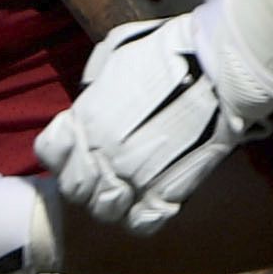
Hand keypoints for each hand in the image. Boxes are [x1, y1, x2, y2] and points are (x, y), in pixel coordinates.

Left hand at [36, 14, 249, 233]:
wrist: (222, 67)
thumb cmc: (170, 50)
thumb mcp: (116, 52)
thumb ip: (97, 81)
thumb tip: (93, 94)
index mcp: (84, 119)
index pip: (50, 153)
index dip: (63, 153)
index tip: (80, 148)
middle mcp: (100, 152)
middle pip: (74, 188)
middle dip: (85, 184)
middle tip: (107, 174)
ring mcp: (132, 176)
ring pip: (104, 210)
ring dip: (113, 204)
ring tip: (130, 191)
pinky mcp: (167, 191)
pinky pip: (142, 223)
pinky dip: (143, 219)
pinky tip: (152, 204)